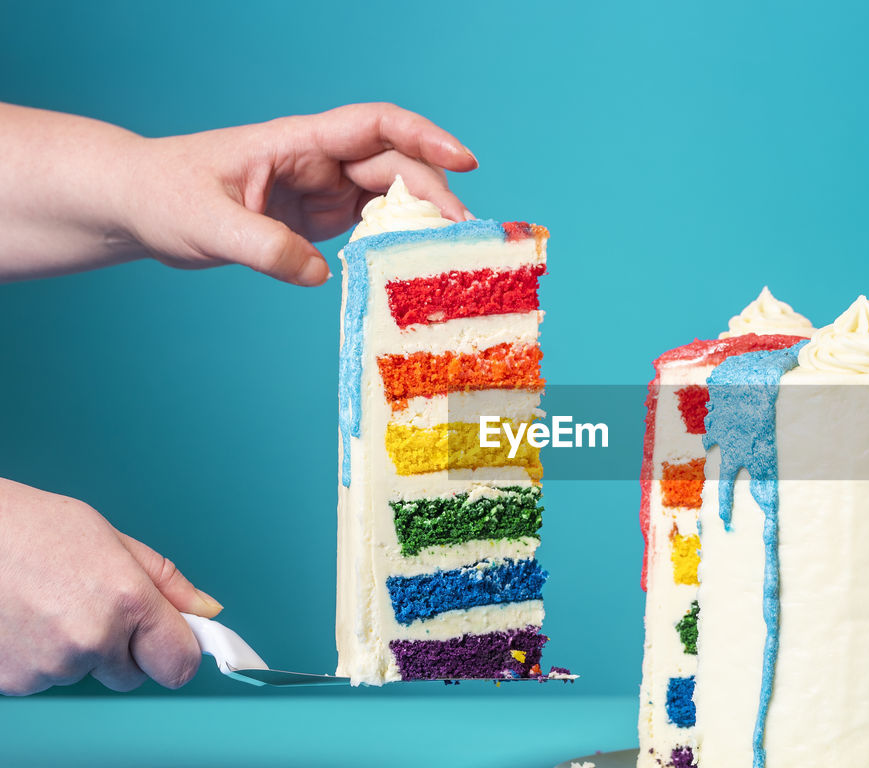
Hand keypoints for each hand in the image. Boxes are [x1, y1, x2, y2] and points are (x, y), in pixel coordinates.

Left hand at [0, 101, 477, 285]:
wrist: (139, 206)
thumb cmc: (163, 195)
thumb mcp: (207, 223)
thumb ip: (264, 248)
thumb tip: (323, 274)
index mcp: (298, 142)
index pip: (375, 126)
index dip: (424, 139)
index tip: (464, 162)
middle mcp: (318, 162)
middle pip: (395, 167)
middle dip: (434, 195)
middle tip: (463, 236)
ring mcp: (320, 191)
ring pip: (389, 199)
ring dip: (421, 223)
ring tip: (450, 257)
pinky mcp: (316, 220)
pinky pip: (369, 228)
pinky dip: (396, 246)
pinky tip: (412, 270)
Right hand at [0, 477, 221, 694]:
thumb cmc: (30, 528)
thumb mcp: (111, 540)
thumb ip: (166, 583)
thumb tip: (207, 612)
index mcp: (126, 601)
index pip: (179, 664)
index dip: (177, 651)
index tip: (172, 639)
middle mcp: (91, 641)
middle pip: (133, 674)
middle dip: (125, 649)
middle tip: (94, 605)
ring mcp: (49, 667)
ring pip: (86, 673)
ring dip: (77, 650)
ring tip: (47, 603)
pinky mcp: (13, 683)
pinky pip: (46, 678)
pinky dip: (40, 657)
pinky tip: (23, 620)